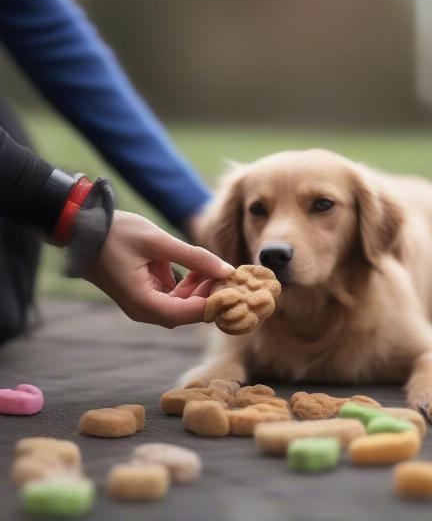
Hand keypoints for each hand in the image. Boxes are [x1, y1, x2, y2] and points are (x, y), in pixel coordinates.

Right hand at [85, 211, 233, 327]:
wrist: (81, 228)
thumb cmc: (115, 233)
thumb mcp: (158, 241)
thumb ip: (194, 257)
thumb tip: (227, 270)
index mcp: (145, 303)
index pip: (192, 313)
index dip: (219, 302)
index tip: (240, 289)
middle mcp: (145, 310)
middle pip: (191, 312)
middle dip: (215, 295)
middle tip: (237, 276)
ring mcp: (145, 303)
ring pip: (186, 304)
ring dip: (204, 288)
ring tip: (220, 267)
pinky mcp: (146, 293)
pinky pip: (176, 295)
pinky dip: (192, 284)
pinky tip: (202, 268)